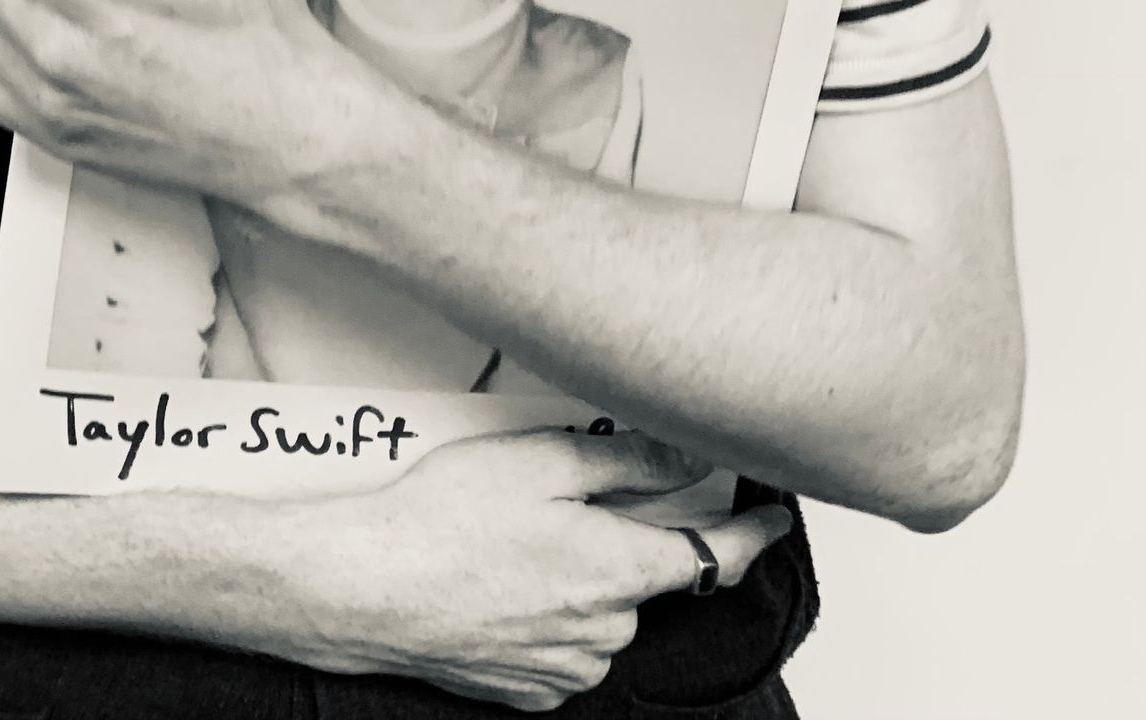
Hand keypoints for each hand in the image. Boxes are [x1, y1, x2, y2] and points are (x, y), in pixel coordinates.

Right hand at [284, 429, 792, 712]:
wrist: (370, 586)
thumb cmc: (443, 521)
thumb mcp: (541, 460)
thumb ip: (627, 459)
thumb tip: (692, 455)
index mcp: (618, 570)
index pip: (715, 555)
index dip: (754, 535)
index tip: (776, 518)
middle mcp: (604, 629)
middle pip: (643, 577)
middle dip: (618, 540)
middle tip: (557, 501)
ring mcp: (566, 666)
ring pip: (600, 612)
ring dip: (579, 578)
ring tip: (510, 541)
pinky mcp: (528, 689)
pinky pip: (562, 646)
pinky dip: (545, 614)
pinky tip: (499, 580)